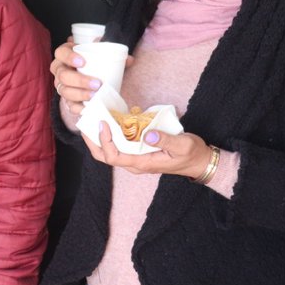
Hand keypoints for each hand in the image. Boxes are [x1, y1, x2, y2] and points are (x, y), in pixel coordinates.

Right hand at [49, 38, 133, 115]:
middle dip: (79, 80)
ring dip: (80, 94)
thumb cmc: (94, 62)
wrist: (90, 75)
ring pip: (64, 91)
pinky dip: (78, 108)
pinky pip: (68, 106)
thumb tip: (129, 60)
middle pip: (62, 75)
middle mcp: (59, 70)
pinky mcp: (67, 99)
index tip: (83, 62)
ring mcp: (61, 86)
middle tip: (97, 83)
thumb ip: (115, 55)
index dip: (69, 57)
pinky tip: (86, 108)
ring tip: (94, 96)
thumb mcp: (101, 55)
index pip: (60, 53)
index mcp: (64, 55)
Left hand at [82, 121, 212, 178]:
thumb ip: (166, 140)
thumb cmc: (192, 154)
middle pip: (104, 156)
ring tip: (91, 120)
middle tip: (85, 123)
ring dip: (98, 138)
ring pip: (109, 152)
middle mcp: (134, 164)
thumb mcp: (183, 145)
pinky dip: (109, 135)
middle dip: (92, 141)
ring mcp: (135, 159)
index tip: (103, 124)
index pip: (114, 156)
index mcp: (142, 163)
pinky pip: (118, 146)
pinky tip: (107, 122)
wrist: (199, 162)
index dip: (104, 141)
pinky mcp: (137, 153)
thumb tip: (148, 134)